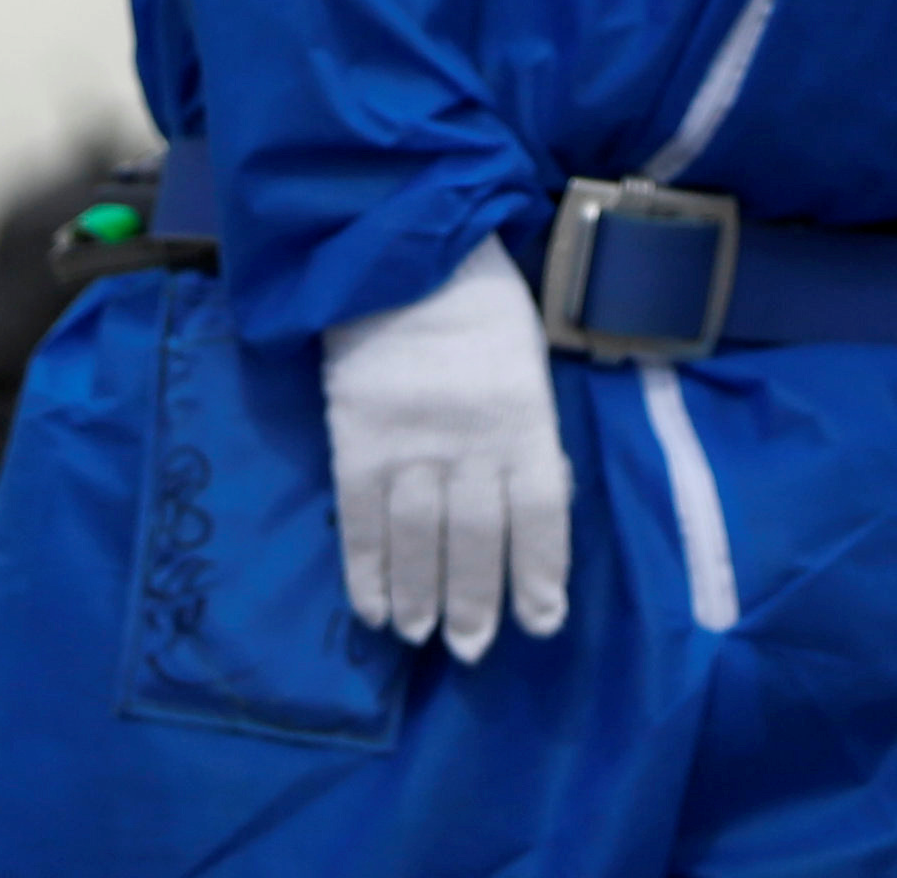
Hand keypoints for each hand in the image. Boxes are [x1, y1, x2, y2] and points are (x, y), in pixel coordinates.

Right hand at [320, 242, 572, 658]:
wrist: (399, 247)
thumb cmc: (479, 304)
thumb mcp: (527, 361)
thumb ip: (527, 433)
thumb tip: (530, 508)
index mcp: (524, 415)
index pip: (541, 513)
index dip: (541, 573)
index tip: (542, 623)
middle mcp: (471, 438)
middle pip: (476, 538)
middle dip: (475, 602)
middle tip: (471, 650)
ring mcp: (409, 440)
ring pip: (417, 539)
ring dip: (420, 597)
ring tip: (421, 635)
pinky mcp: (355, 437)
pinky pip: (360, 519)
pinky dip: (365, 570)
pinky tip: (373, 608)